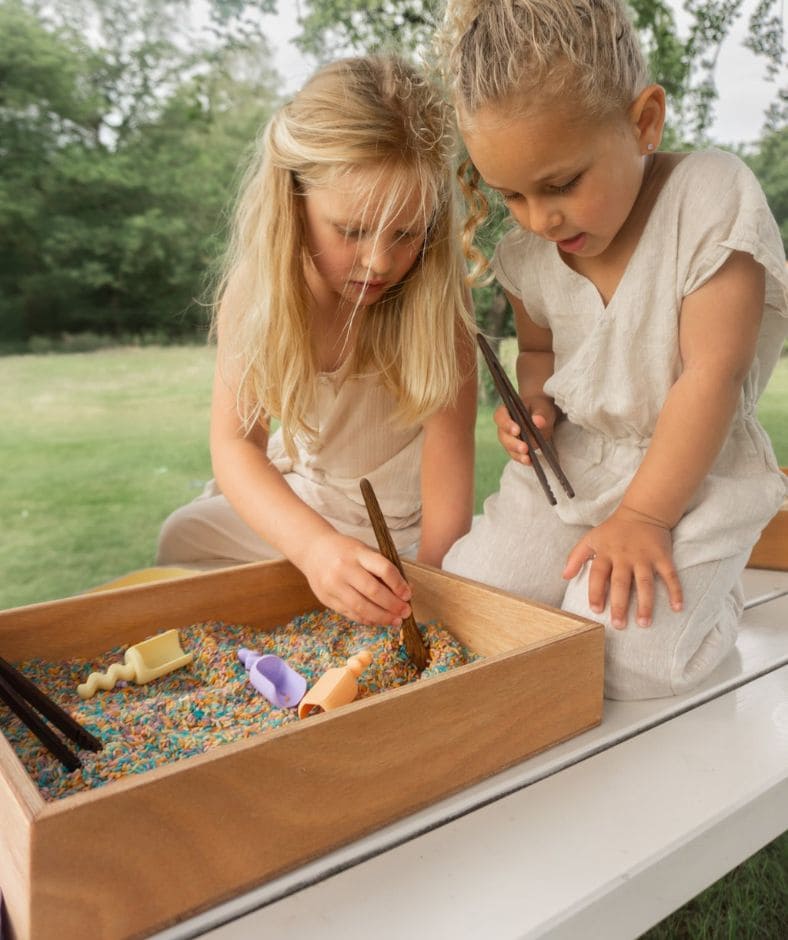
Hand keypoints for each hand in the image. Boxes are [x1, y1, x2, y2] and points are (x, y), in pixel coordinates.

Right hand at [298, 531, 412, 626]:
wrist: (313, 550)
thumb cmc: (345, 551)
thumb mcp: (364, 551)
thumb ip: (383, 569)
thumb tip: (406, 591)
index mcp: (357, 553)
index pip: (384, 569)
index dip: (399, 584)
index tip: (408, 594)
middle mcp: (344, 569)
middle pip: (373, 591)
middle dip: (393, 605)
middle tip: (406, 612)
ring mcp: (333, 585)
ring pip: (361, 607)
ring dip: (382, 617)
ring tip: (395, 621)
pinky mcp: (327, 599)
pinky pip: (350, 614)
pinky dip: (367, 619)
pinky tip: (378, 620)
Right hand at [494, 395, 556, 465]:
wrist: (544, 415)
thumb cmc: (540, 407)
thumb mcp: (543, 407)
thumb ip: (540, 414)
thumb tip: (538, 421)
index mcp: (507, 410)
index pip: (500, 416)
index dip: (506, 424)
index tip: (517, 431)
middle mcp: (504, 426)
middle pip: (503, 435)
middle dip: (513, 443)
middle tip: (524, 448)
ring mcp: (509, 438)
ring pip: (508, 447)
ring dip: (517, 454)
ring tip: (527, 458)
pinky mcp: (515, 448)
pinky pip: (516, 455)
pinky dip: (522, 459)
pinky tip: (530, 462)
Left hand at [562, 505, 683, 628]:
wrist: (643, 512)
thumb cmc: (613, 530)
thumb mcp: (591, 539)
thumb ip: (576, 557)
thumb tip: (564, 577)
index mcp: (606, 553)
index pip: (598, 575)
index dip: (595, 592)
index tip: (596, 610)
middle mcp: (625, 556)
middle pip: (621, 582)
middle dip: (619, 604)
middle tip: (619, 625)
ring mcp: (645, 557)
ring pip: (645, 583)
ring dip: (645, 604)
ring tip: (644, 623)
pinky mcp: (662, 556)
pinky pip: (670, 575)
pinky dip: (675, 591)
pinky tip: (677, 608)